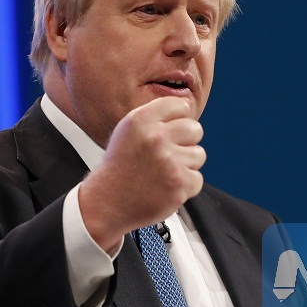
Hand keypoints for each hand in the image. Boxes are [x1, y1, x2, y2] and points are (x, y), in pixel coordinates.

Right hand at [77, 96, 205, 252]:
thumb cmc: (120, 166)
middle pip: (195, 129)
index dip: (177, 119)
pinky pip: (197, 178)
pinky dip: (184, 186)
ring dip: (186, 165)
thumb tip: (186, 106)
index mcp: (141, 120)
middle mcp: (155, 137)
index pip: (179, 105)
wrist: (107, 201)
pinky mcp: (179, 183)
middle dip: (186, 141)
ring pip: (199, 154)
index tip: (169, 130)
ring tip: (163, 172)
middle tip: (168, 153)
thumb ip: (155, 117)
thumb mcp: (127, 131)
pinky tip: (165, 186)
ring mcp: (168, 161)